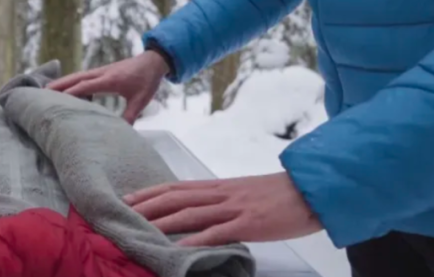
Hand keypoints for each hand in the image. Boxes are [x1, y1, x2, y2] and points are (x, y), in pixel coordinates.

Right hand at [46, 52, 169, 122]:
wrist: (152, 62)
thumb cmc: (147, 81)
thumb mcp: (141, 100)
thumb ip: (130, 116)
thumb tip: (121, 132)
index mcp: (110, 80)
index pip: (86, 85)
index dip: (71, 92)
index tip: (56, 98)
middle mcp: (102, 73)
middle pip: (76, 78)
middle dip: (60, 84)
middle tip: (42, 91)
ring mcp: (101, 71)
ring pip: (77, 76)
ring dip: (63, 81)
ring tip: (47, 89)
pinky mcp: (101, 72)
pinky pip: (83, 76)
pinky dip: (71, 81)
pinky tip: (64, 87)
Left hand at [124, 173, 322, 246]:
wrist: (311, 190)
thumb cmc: (278, 195)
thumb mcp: (243, 194)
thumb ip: (220, 201)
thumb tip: (199, 212)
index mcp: (219, 187)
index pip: (177, 187)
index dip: (151, 192)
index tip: (128, 198)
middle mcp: (221, 193)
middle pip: (176, 197)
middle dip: (147, 204)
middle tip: (122, 211)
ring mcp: (234, 208)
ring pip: (191, 213)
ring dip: (163, 221)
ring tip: (141, 228)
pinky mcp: (249, 223)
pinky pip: (219, 231)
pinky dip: (197, 238)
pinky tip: (180, 246)